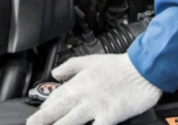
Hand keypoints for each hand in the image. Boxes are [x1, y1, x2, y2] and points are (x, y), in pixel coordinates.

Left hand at [27, 53, 162, 124]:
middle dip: (41, 121)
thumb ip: (70, 67)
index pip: (54, 98)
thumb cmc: (119, 66)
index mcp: (77, 82)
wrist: (143, 69)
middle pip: (55, 112)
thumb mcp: (90, 60)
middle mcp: (82, 96)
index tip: (34, 118)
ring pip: (69, 122)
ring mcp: (94, 107)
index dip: (43, 110)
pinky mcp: (109, 116)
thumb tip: (55, 73)